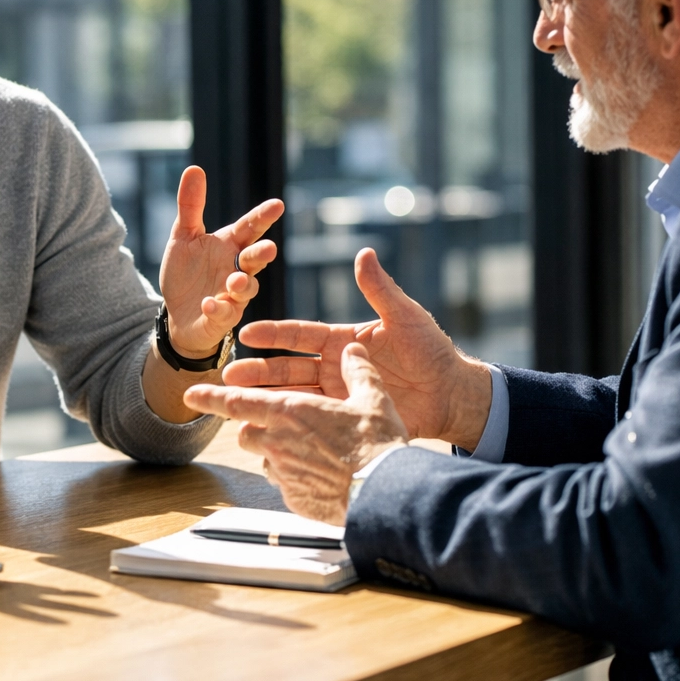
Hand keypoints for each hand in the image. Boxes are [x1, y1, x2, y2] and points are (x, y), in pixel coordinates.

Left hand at [158, 166, 284, 357]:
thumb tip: (194, 168)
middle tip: (269, 248)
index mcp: (230, 245)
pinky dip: (218, 308)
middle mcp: (236, 268)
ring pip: (247, 288)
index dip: (263, 216)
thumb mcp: (183, 237)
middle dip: (262, 253)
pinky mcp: (222, 317)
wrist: (177, 313)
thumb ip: (191, 206)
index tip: (277, 205)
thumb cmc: (186, 273)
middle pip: (255, 258)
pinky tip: (208, 303)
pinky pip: (224, 313)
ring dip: (242, 284)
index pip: (250, 227)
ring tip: (234, 280)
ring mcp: (233, 294)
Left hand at [185, 343, 408, 523]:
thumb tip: (353, 350)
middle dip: (251, 426)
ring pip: (261, 457)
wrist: (384, 494)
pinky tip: (317, 475)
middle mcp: (278, 441)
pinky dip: (292, 476)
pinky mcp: (292, 497)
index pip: (237, 402)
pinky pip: (281, 483)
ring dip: (272, 451)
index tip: (191, 395)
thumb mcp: (372, 399)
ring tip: (305, 451)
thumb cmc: (377, 445)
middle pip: (245, 431)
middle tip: (274, 425)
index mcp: (290, 411)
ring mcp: (283, 472)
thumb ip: (358, 372)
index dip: (211, 397)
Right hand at [221, 248, 491, 449]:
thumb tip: (363, 253)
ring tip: (236, 401)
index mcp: (342, 339)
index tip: (247, 332)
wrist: (451, 393)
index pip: (299, 334)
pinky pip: (312, 422)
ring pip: (293, 396)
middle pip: (287, 368)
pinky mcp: (346, 419)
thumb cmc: (431, 350)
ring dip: (265, 398)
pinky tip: (266, 427)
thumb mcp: (404, 316)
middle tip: (228, 374)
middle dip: (257, 371)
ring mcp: (338, 394)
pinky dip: (289, 424)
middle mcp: (333, 366)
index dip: (273, 334)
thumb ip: (379, 290)